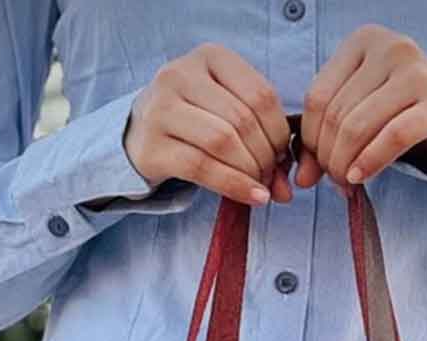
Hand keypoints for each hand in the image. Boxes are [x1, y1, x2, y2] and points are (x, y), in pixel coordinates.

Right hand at [123, 43, 294, 206]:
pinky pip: (202, 167)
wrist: (140, 131)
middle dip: (265, 157)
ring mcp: (161, 109)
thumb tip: (285, 186)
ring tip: (258, 186)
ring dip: (249, 171)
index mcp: (209, 57)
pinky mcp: (152, 146)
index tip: (282, 156)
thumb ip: (260, 135)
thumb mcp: (226, 110)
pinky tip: (250, 196)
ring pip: (222, 142)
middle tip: (270, 177)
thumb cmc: (194, 119)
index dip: (279, 133)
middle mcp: (180, 75)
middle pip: (242, 120)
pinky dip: (233, 185)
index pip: (260, 95)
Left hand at [294, 24, 426, 194]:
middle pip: (336, 115)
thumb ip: (324, 138)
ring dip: (345, 165)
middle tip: (334, 180)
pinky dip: (371, 163)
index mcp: (364, 41)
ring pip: (358, 128)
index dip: (309, 141)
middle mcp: (391, 47)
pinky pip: (393, 137)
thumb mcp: (357, 112)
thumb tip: (301, 178)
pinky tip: (360, 178)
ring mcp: (418, 71)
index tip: (315, 166)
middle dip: (328, 158)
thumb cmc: (398, 111)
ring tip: (347, 182)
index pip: (317, 98)